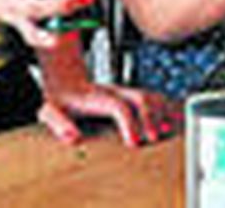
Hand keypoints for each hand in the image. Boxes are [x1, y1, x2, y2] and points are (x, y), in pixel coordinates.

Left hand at [38, 75, 178, 148]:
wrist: (65, 82)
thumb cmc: (59, 101)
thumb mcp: (51, 111)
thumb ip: (59, 124)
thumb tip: (73, 138)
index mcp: (97, 97)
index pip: (120, 107)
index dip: (129, 124)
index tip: (133, 143)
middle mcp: (114, 92)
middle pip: (140, 98)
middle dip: (150, 117)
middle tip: (154, 138)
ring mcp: (123, 92)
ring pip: (148, 96)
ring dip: (160, 111)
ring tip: (169, 128)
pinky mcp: (128, 95)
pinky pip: (150, 98)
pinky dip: (164, 106)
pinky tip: (173, 115)